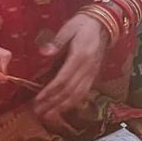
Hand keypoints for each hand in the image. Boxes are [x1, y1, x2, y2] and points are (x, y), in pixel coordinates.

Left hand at [32, 13, 109, 130]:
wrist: (104, 24)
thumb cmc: (82, 25)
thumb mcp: (68, 28)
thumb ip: (57, 42)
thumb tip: (44, 53)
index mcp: (80, 56)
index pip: (63, 79)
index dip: (50, 91)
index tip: (37, 100)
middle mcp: (88, 68)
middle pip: (70, 91)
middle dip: (53, 104)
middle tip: (38, 112)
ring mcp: (92, 73)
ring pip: (78, 95)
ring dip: (62, 107)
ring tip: (48, 116)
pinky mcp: (94, 75)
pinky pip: (84, 93)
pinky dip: (73, 103)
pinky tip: (63, 109)